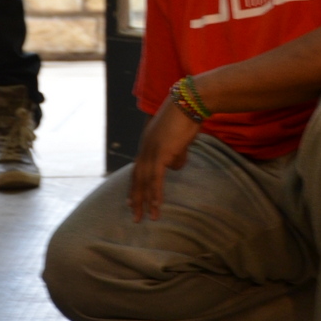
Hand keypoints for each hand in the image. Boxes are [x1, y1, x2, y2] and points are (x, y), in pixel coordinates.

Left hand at [128, 97, 199, 221]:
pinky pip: (156, 179)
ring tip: (143, 217)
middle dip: (135, 197)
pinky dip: (155, 194)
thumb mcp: (179, 138)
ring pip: (144, 182)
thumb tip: (176, 166)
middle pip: (137, 177)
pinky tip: (156, 206)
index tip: (130, 199)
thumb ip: (176, 153)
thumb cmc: (188, 116)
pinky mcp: (161, 153)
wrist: (190, 102)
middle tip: (134, 215)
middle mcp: (146, 147)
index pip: (138, 168)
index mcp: (148, 142)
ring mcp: (152, 151)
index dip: (135, 184)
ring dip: (144, 201)